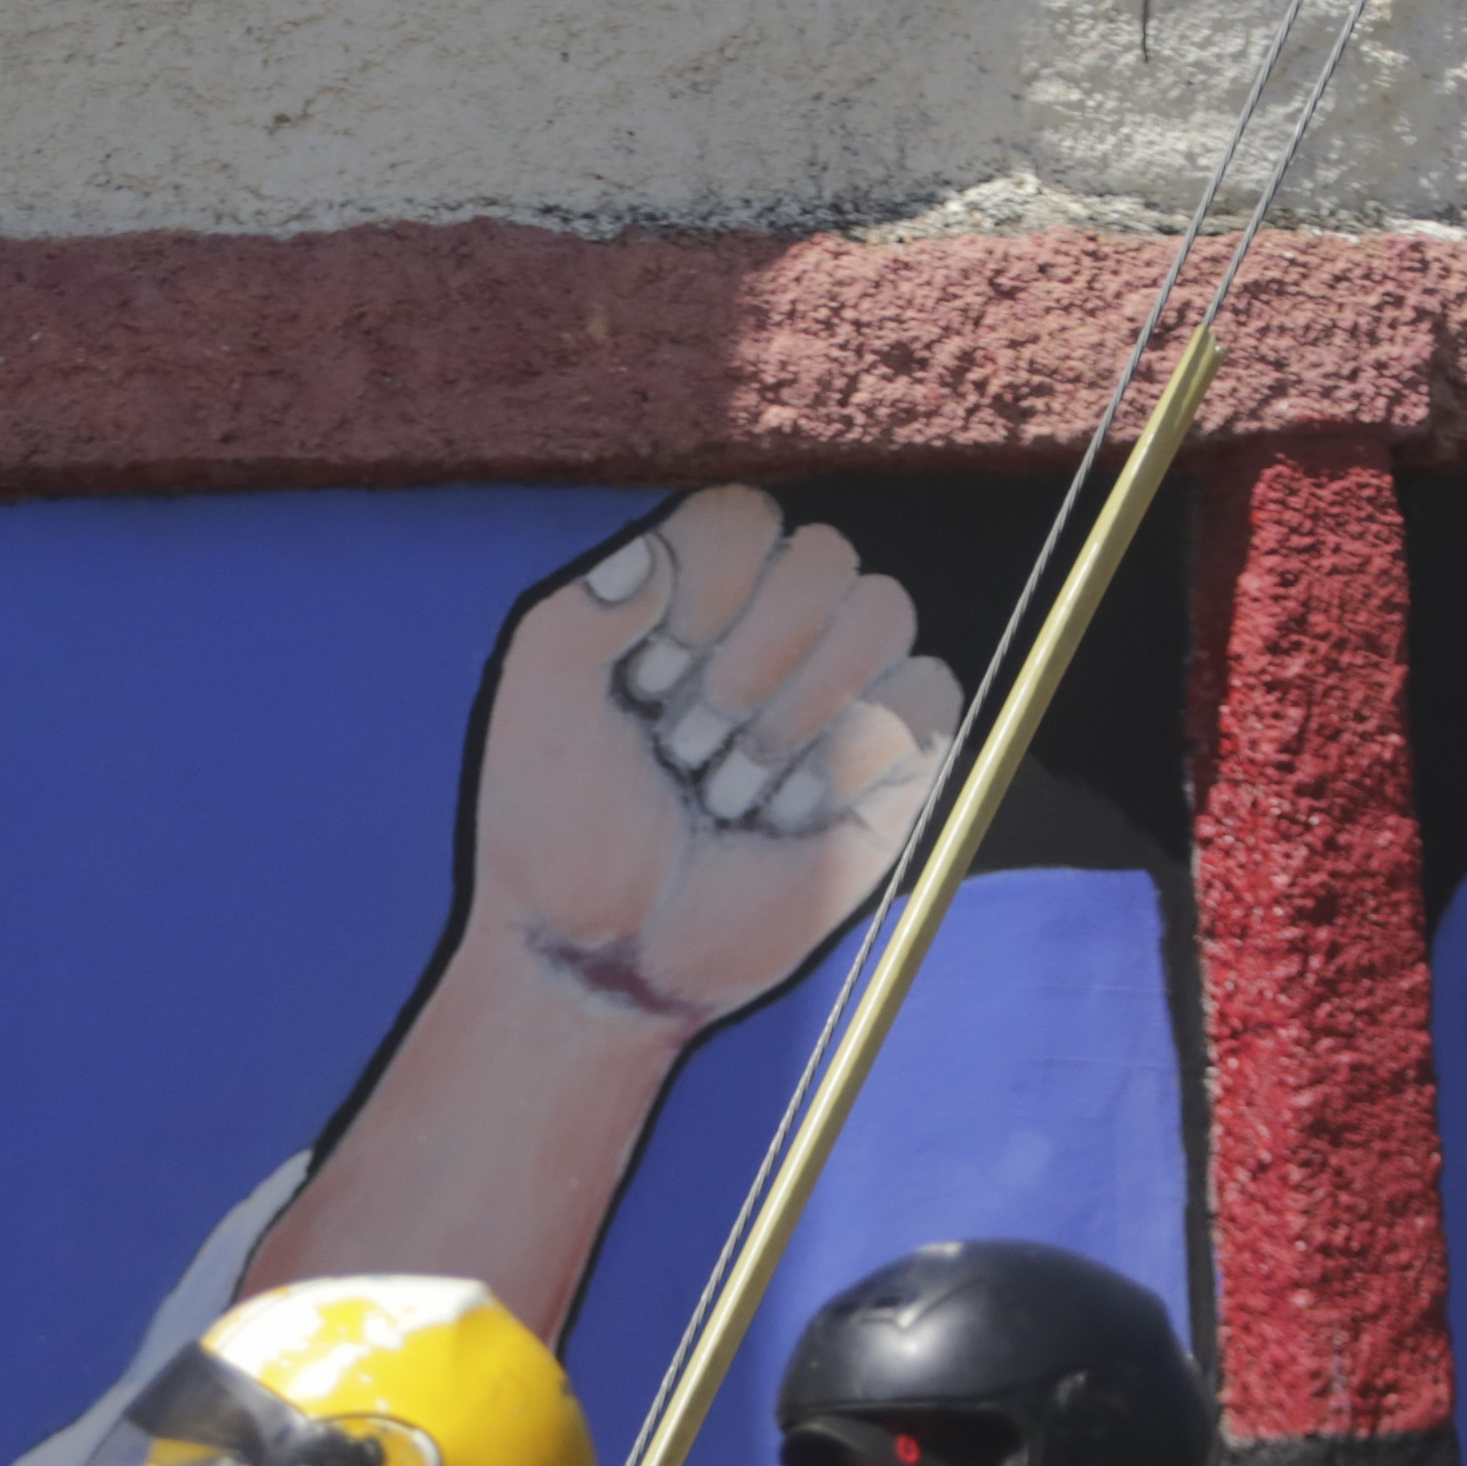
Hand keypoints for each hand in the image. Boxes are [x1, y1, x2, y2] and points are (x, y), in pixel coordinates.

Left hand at [468, 487, 963, 1033]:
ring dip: (795, 715)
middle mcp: (782, 627)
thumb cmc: (563, 822)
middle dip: (746, 663)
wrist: (602, 948)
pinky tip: (787, 822)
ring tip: (729, 793)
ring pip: (884, 611)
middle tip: (686, 749)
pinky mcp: (901, 764)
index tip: (646, 681)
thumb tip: (651, 559)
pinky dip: (851, 762)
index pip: (746, 517)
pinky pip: (927, 695)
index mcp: (700, 593)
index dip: (705, 591)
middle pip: (825, 554)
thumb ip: (582, 608)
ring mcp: (848, 692)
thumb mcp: (540, 699)